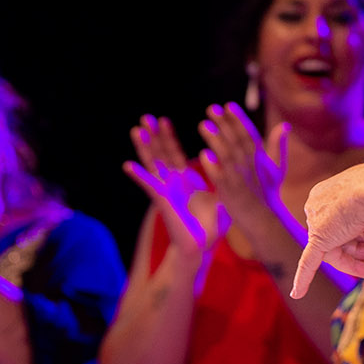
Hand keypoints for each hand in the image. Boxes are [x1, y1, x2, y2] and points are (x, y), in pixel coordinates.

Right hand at [128, 115, 225, 260]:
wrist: (203, 246)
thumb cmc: (212, 225)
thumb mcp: (221, 195)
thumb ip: (223, 179)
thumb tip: (235, 168)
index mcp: (184, 180)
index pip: (174, 153)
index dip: (168, 137)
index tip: (163, 120)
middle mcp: (172, 183)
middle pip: (160, 154)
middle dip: (153, 136)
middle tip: (146, 117)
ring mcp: (166, 190)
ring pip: (153, 165)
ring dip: (144, 147)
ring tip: (136, 130)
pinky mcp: (164, 201)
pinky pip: (150, 186)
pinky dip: (139, 176)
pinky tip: (128, 165)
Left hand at [197, 103, 285, 222]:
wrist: (262, 217)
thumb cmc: (267, 191)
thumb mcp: (276, 167)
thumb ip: (277, 145)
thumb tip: (285, 125)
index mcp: (260, 158)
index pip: (249, 134)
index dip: (239, 119)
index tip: (229, 105)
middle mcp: (250, 166)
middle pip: (237, 141)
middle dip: (225, 124)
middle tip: (212, 109)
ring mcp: (239, 178)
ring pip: (227, 155)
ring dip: (216, 140)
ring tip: (203, 125)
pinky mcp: (229, 191)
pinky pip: (220, 177)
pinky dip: (213, 166)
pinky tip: (204, 155)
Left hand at [289, 165, 363, 298]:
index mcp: (326, 193)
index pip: (337, 221)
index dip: (356, 236)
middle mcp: (317, 206)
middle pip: (335, 236)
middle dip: (356, 249)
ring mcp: (316, 223)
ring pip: (332, 250)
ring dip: (351, 261)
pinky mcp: (318, 240)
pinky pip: (308, 263)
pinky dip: (303, 279)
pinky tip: (297, 294)